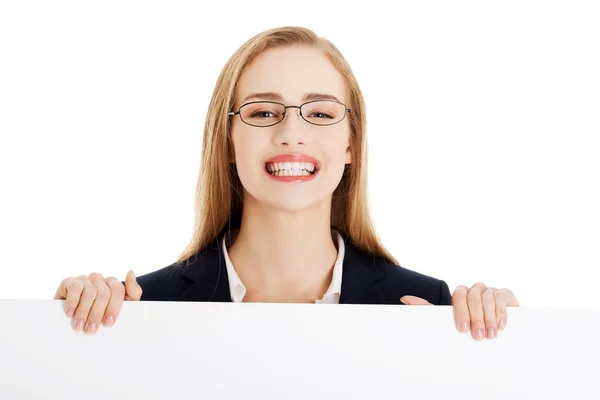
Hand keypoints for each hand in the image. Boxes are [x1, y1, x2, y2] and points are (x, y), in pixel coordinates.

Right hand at [54, 270, 141, 333]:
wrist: (70, 319)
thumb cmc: (99, 314)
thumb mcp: (120, 307)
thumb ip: (132, 292)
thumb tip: (131, 272)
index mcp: (112, 284)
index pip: (118, 290)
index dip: (114, 307)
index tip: (108, 323)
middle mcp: (99, 279)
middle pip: (104, 293)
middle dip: (98, 314)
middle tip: (91, 329)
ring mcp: (85, 279)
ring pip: (90, 292)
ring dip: (84, 312)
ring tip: (79, 326)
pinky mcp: (70, 281)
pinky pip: (75, 288)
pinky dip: (73, 302)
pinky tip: (70, 313)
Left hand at [400, 283, 518, 339]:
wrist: (494, 331)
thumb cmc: (468, 326)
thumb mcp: (448, 320)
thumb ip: (428, 309)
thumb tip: (404, 299)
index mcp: (461, 294)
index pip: (458, 295)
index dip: (461, 311)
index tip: (463, 329)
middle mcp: (475, 289)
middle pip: (474, 296)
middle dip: (476, 318)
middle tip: (478, 337)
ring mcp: (491, 291)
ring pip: (488, 298)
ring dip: (489, 318)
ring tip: (491, 335)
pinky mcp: (506, 295)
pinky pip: (503, 297)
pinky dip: (502, 311)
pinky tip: (501, 325)